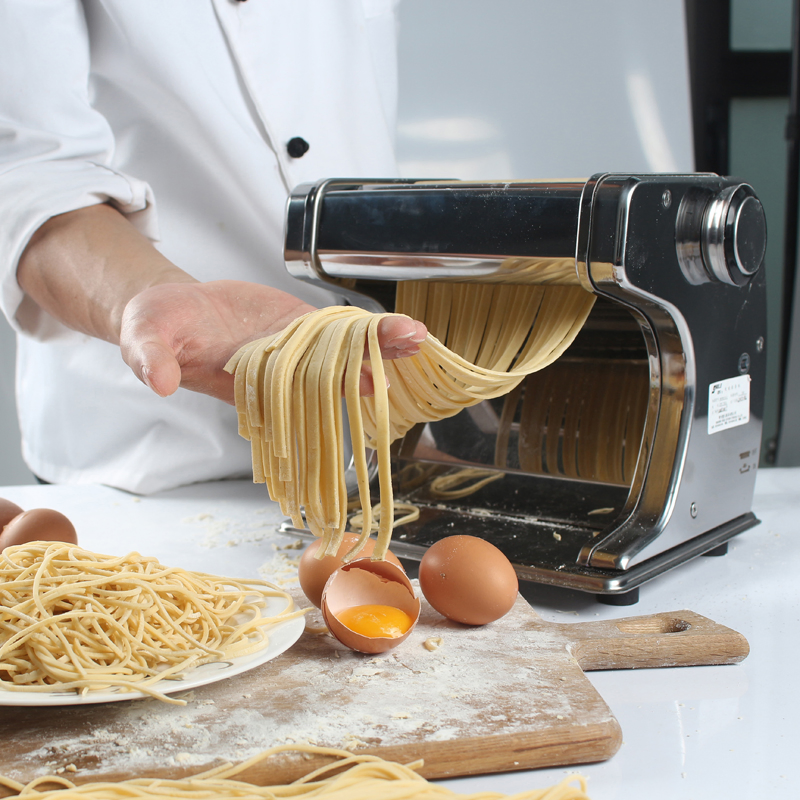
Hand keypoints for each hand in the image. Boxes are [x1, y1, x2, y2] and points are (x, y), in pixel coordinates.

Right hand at [119, 280, 426, 403]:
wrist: (176, 311)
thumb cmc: (159, 328)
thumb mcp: (145, 337)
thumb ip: (151, 357)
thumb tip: (159, 380)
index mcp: (250, 382)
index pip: (297, 391)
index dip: (334, 388)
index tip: (368, 382)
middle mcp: (283, 373)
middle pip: (334, 372)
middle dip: (373, 360)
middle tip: (410, 344)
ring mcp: (299, 351)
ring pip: (346, 352)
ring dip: (382, 343)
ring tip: (417, 332)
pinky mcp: (305, 328)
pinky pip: (343, 330)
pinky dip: (371, 329)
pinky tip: (404, 328)